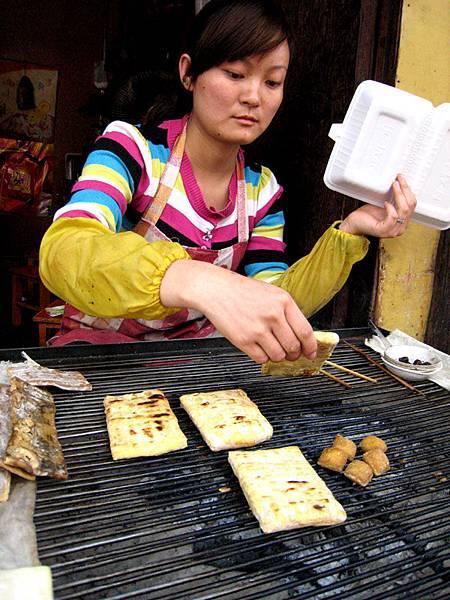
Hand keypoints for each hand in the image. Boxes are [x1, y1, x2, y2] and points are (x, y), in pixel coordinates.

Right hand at [160, 260, 316, 363]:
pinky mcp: (243, 340)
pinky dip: (263, 357)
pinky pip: (261, 359)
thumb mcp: (272, 294)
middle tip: (291, 354)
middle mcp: (273, 315)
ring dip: (278, 356)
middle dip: (294, 354)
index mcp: (284, 301)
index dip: (311, 347)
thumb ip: (287, 312)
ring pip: (279, 356)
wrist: (216, 290)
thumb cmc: (243, 291)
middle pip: (293, 347)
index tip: (311, 353)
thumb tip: (301, 335)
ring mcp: (258, 329)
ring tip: (272, 348)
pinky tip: (259, 348)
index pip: (305, 331)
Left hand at [339, 174, 416, 237]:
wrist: (354, 223)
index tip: (401, 179)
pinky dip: (390, 208)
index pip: (412, 205)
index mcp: (403, 222)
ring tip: (393, 186)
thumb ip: (394, 199)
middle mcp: (400, 228)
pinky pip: (393, 217)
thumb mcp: (385, 205)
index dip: (408, 190)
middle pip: (409, 206)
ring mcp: (393, 231)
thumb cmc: (368, 215)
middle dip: (405, 190)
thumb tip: (400, 183)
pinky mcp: (383, 230)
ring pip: (403, 210)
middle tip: (398, 179)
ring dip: (399, 195)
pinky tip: (385, 203)